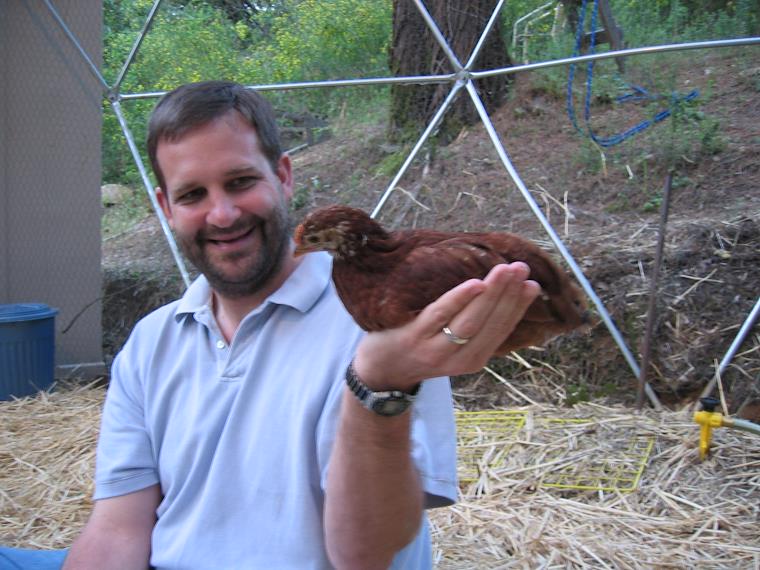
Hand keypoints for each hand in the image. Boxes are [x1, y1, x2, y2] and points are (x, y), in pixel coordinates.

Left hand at [353, 262, 540, 389]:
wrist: (380, 370)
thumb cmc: (420, 347)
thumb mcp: (453, 346)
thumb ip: (474, 327)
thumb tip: (501, 289)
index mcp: (473, 359)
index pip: (502, 329)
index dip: (518, 307)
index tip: (532, 284)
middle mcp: (459, 358)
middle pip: (490, 323)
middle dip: (509, 295)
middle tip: (521, 269)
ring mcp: (435, 349)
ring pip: (471, 320)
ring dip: (492, 294)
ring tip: (505, 270)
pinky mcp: (414, 337)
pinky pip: (441, 315)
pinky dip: (460, 299)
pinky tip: (475, 284)